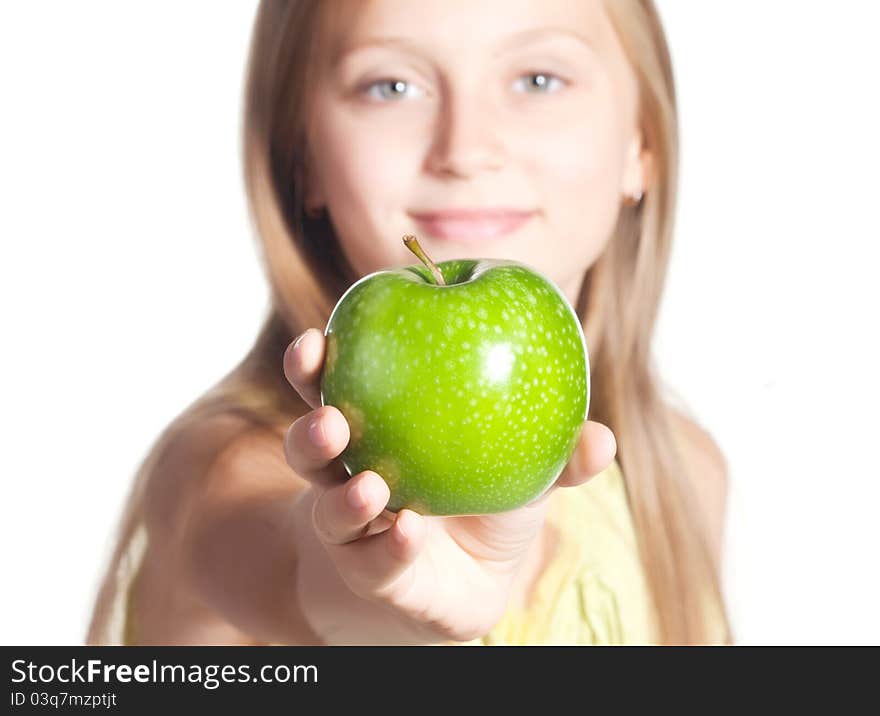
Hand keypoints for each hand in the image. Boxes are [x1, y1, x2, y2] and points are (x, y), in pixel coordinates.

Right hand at [282, 327, 616, 643]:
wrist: (471, 578)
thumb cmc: (487, 498)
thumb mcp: (523, 466)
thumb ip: (559, 455)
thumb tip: (599, 438)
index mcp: (374, 428)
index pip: (332, 388)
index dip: (313, 365)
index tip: (314, 340)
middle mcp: (349, 474)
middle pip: (311, 447)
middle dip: (310, 430)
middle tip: (331, 418)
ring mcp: (354, 529)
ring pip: (330, 509)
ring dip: (344, 497)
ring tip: (368, 486)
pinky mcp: (371, 573)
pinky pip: (374, 560)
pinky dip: (392, 545)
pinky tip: (410, 531)